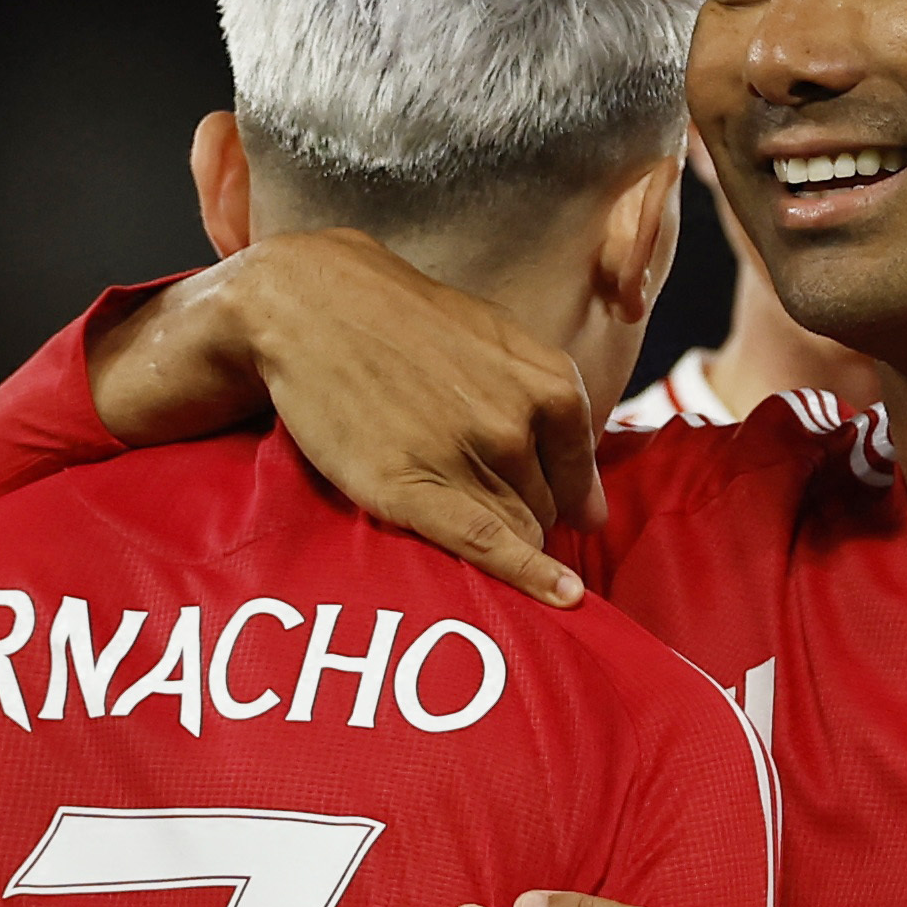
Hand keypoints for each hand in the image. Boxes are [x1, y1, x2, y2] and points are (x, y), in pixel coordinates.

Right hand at [100, 232, 599, 604]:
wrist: (311, 307)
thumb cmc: (406, 325)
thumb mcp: (498, 343)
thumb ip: (552, 415)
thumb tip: (595, 515)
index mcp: (552, 386)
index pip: (578, 477)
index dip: (558, 495)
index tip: (539, 502)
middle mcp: (519, 423)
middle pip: (547, 508)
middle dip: (519, 507)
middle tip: (462, 479)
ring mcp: (468, 457)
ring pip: (518, 529)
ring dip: (494, 528)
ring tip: (440, 489)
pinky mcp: (414, 489)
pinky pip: (490, 546)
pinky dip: (530, 578)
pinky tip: (563, 600)